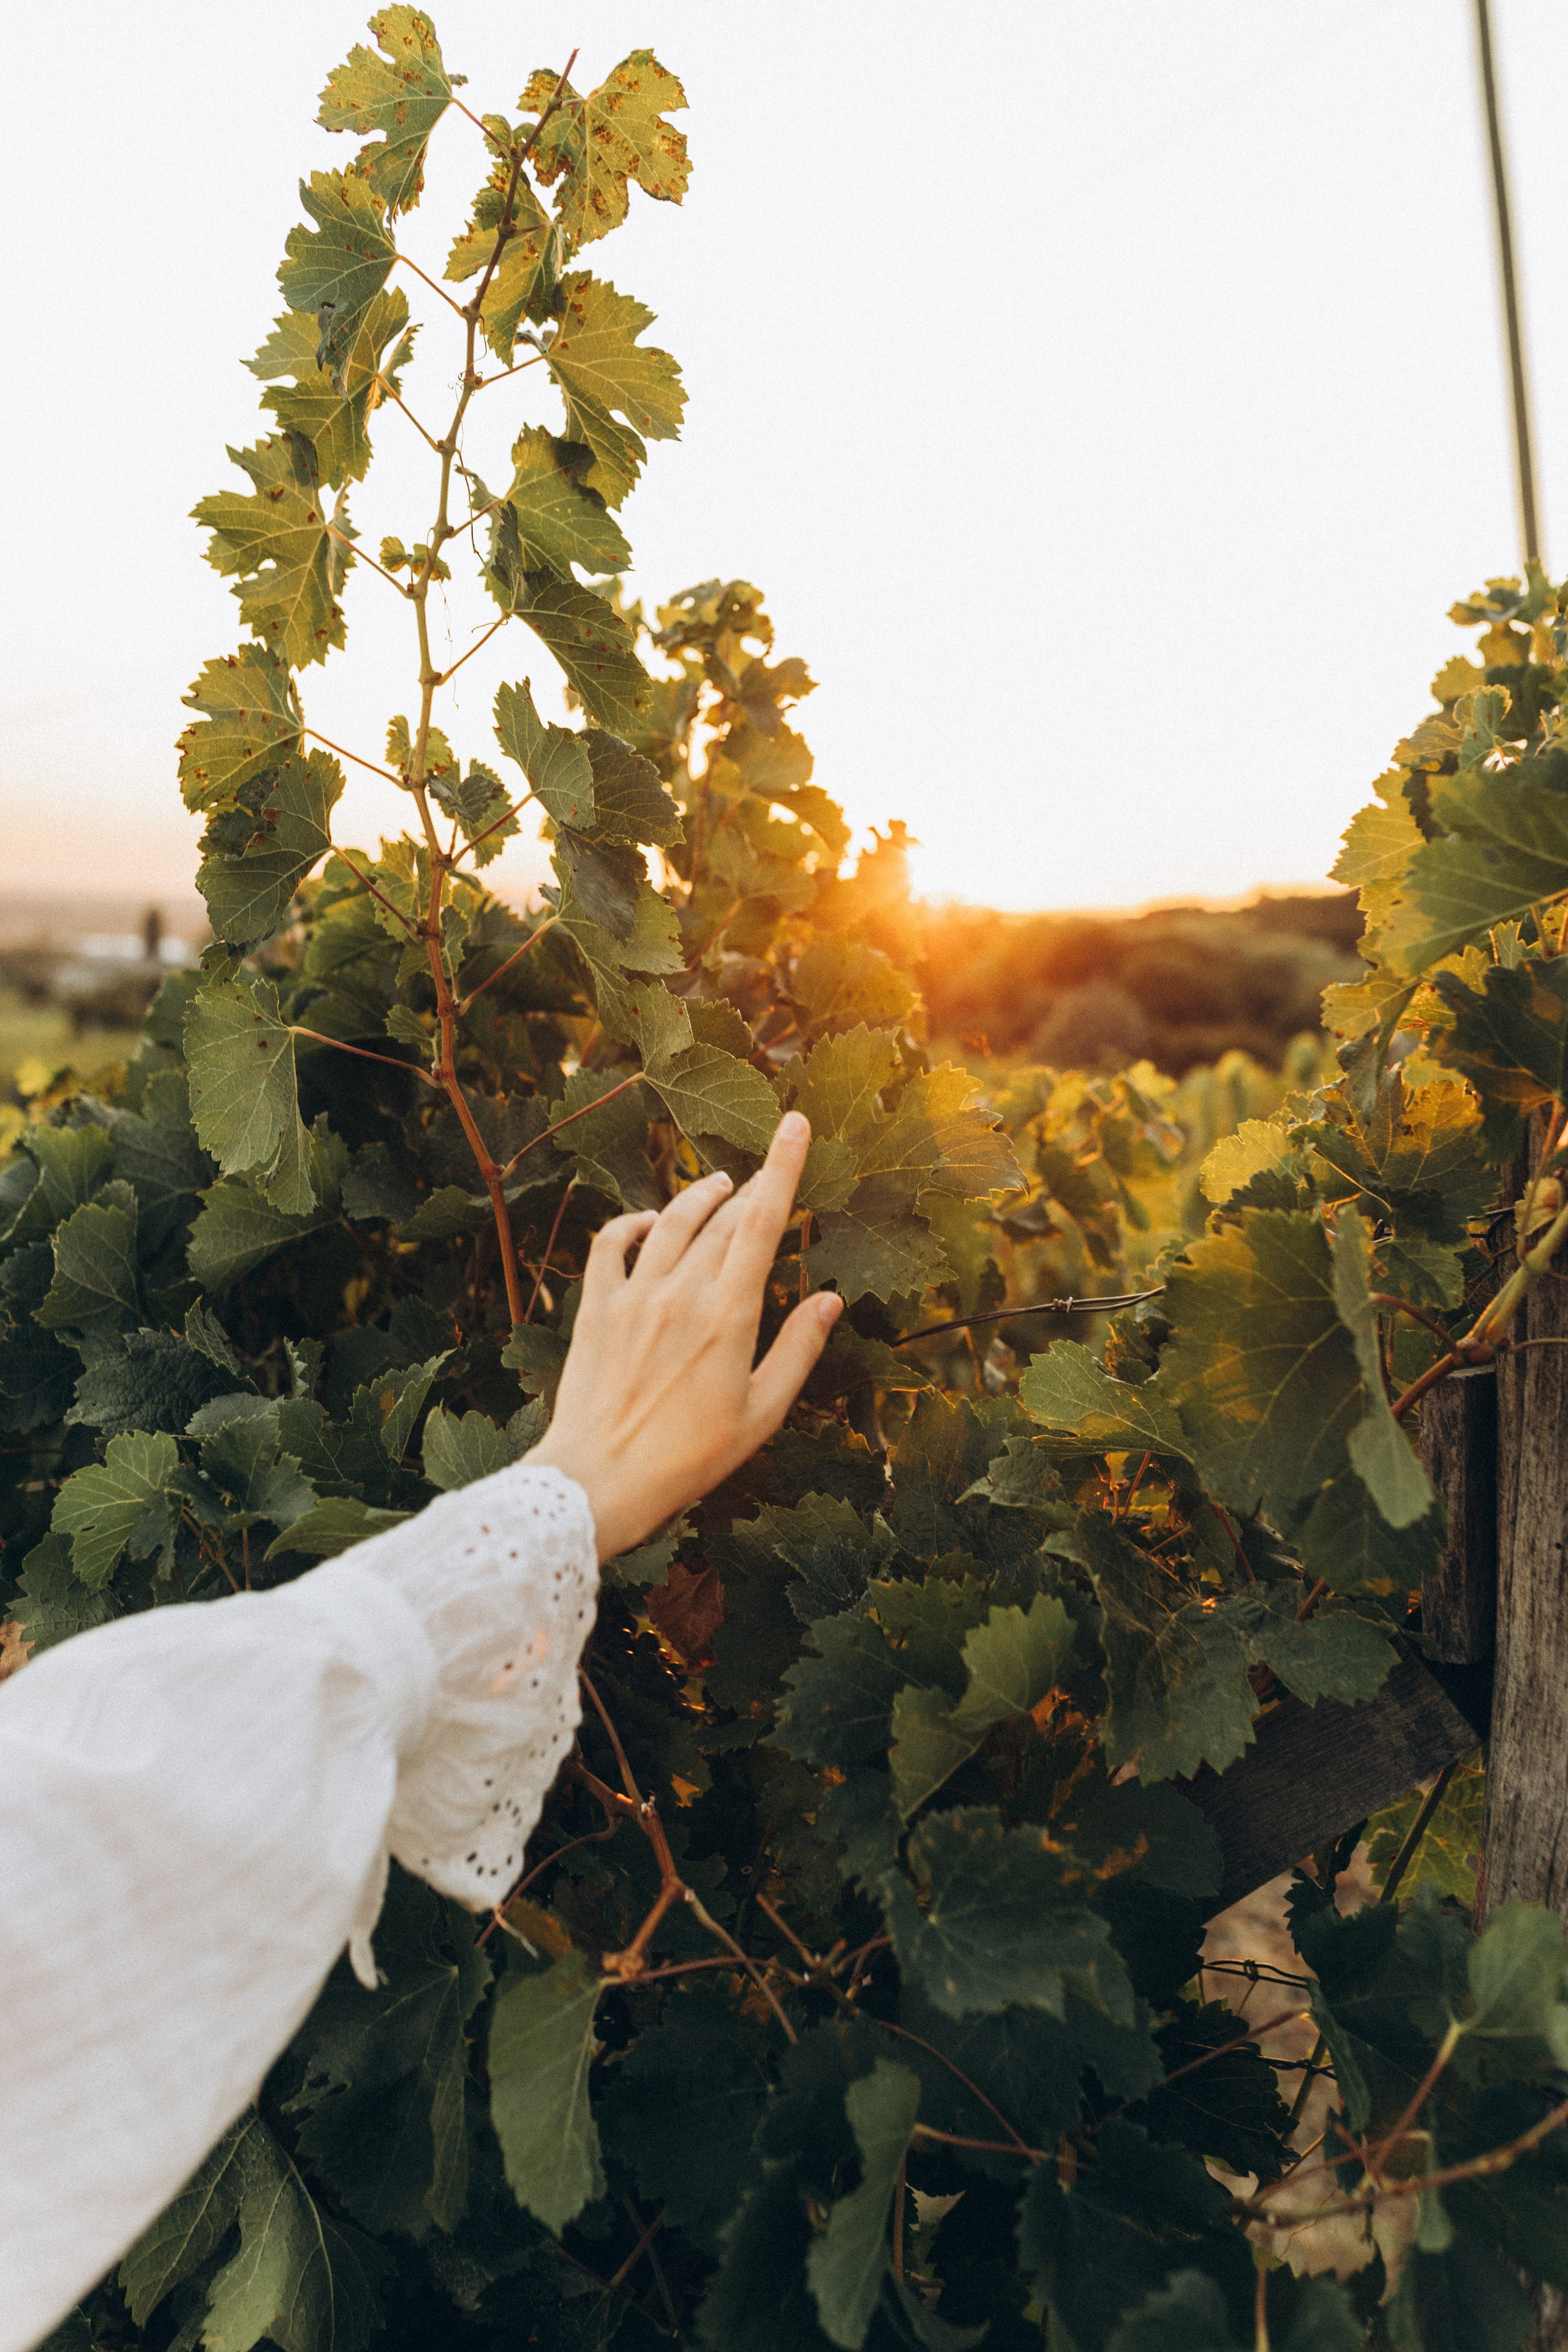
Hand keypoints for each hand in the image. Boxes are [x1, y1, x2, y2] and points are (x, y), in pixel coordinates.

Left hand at [525, 1110, 842, 1560]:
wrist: (601, 1480)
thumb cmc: (689, 1458)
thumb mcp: (762, 1413)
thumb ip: (798, 1351)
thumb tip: (830, 1301)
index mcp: (730, 1315)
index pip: (763, 1223)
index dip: (782, 1168)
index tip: (795, 1125)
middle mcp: (682, 1292)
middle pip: (724, 1219)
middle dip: (751, 1190)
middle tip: (767, 1176)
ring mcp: (635, 1295)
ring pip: (672, 1220)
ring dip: (700, 1196)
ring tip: (721, 1185)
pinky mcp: (597, 1307)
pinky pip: (612, 1243)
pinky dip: (633, 1222)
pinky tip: (650, 1223)